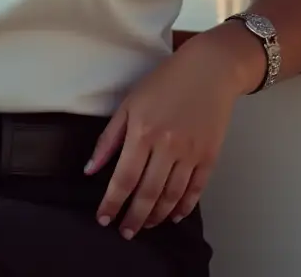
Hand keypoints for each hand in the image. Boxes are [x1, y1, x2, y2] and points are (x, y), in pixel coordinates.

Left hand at [85, 38, 247, 237]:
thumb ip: (109, 138)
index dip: (112, 202)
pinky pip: (195, 190)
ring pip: (171, 196)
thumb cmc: (164, 82)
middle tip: (125, 232)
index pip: (124, 178)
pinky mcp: (210, 156)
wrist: (208, 70)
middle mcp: (167, 146)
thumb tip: (90, 169)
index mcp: (142, 131)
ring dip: (156, 215)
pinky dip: (184, 206)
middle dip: (134, 217)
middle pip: (147, 193)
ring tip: (145, 225)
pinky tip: (173, 215)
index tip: (103, 219)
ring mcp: (191, 153)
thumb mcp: (129, 103)